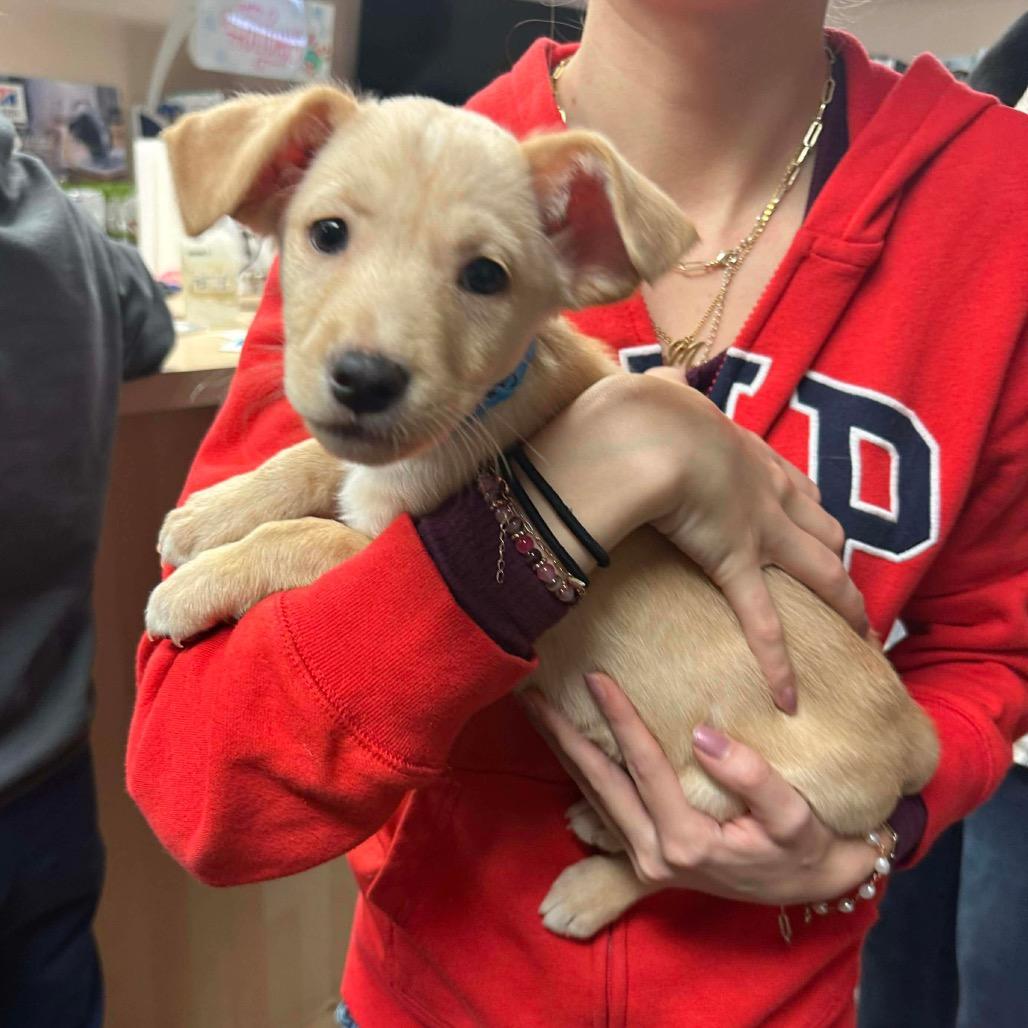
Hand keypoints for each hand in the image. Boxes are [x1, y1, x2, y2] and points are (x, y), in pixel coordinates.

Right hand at [524, 372, 866, 710]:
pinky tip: (788, 696)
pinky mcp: (736, 564)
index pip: (793, 481)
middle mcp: (766, 490)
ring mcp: (759, 529)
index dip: (808, 504)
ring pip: (819, 571)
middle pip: (822, 525)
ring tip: (856, 634)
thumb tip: (659, 374)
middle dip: (835, 554)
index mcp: (746, 451)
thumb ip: (665, 385)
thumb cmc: (647, 409)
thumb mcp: (662, 390)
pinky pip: (762, 621)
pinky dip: (777, 662)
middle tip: (840, 583)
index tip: (812, 519)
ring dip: (841, 602)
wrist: (642, 432)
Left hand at [524, 672, 877, 906]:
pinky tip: (568, 745)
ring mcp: (645, 859)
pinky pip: (604, 808)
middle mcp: (654, 854)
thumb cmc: (805, 849)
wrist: (810, 886)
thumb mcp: (794, 818)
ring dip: (564, 752)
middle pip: (599, 784)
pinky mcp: (645, 856)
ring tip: (537, 711)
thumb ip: (752, 777)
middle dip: (563, 737)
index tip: (596, 677)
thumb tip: (704, 734)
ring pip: (593, 797)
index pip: (644, 768)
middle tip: (529, 694)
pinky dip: (582, 773)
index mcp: (686, 842)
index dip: (620, 719)